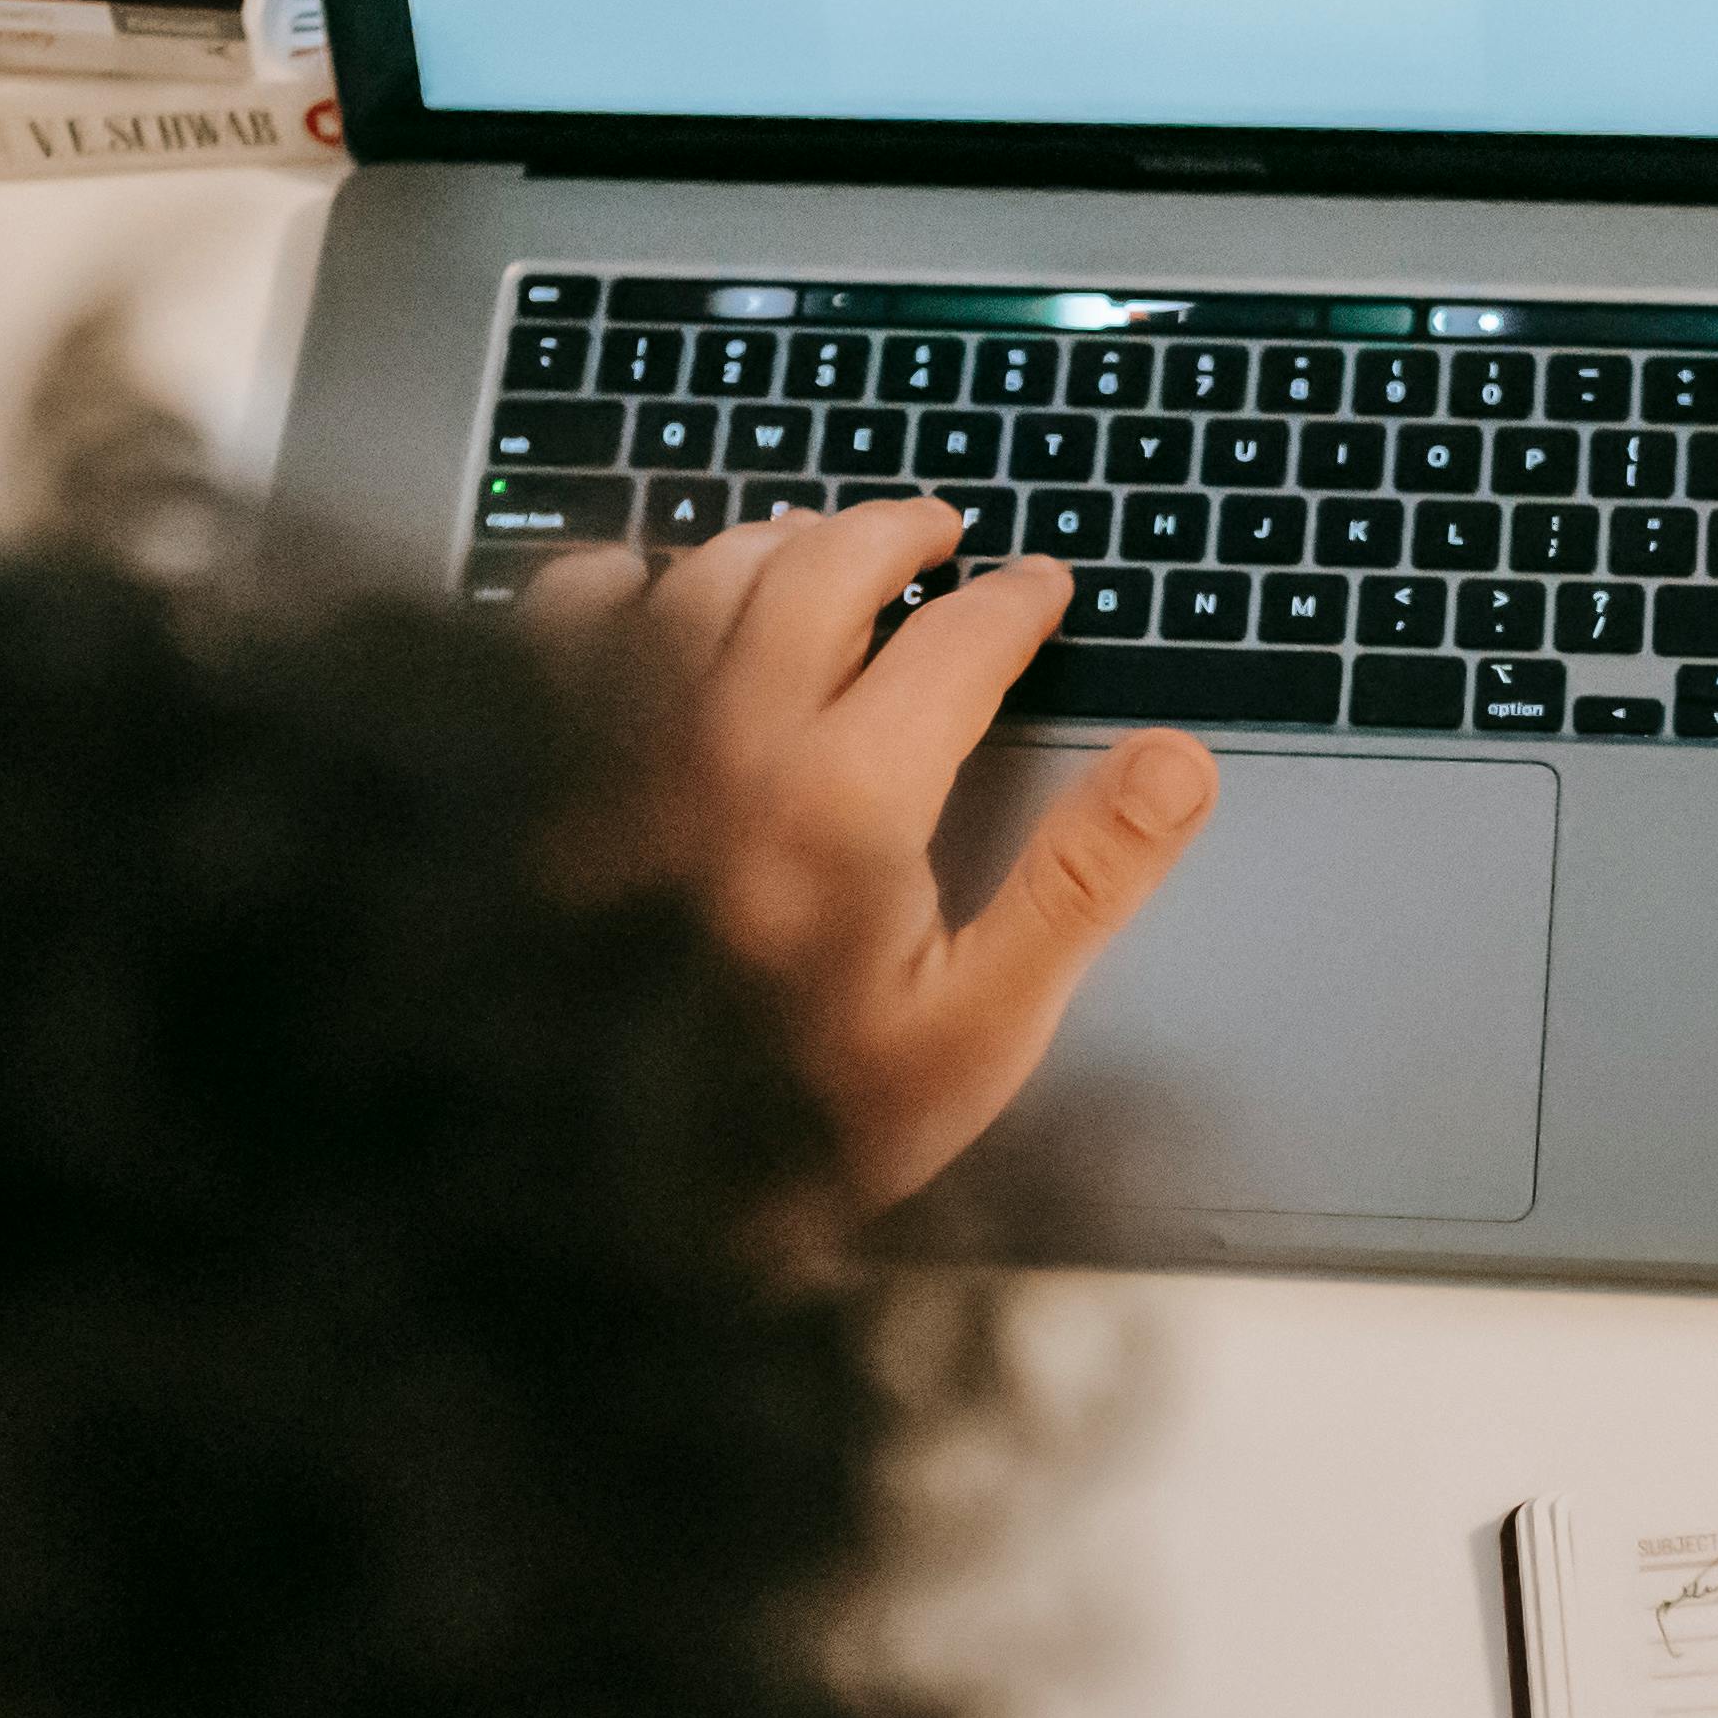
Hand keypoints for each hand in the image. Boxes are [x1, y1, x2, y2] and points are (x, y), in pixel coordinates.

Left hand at [528, 498, 1214, 1203]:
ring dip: (777, 541)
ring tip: (819, 546)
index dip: (1014, 603)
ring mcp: (617, 742)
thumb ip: (1082, 884)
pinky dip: (621, 580)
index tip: (1042, 588)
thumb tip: (1177, 761)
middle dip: (896, 534)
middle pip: (823, 567)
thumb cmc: (799, 1125)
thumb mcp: (978, 1029)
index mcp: (845, 795)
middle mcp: (725, 737)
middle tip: (937, 532)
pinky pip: (568, 616)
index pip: (956, 640)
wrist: (599, 1185)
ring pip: (705, 574)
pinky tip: (650, 587)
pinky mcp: (541, 766)